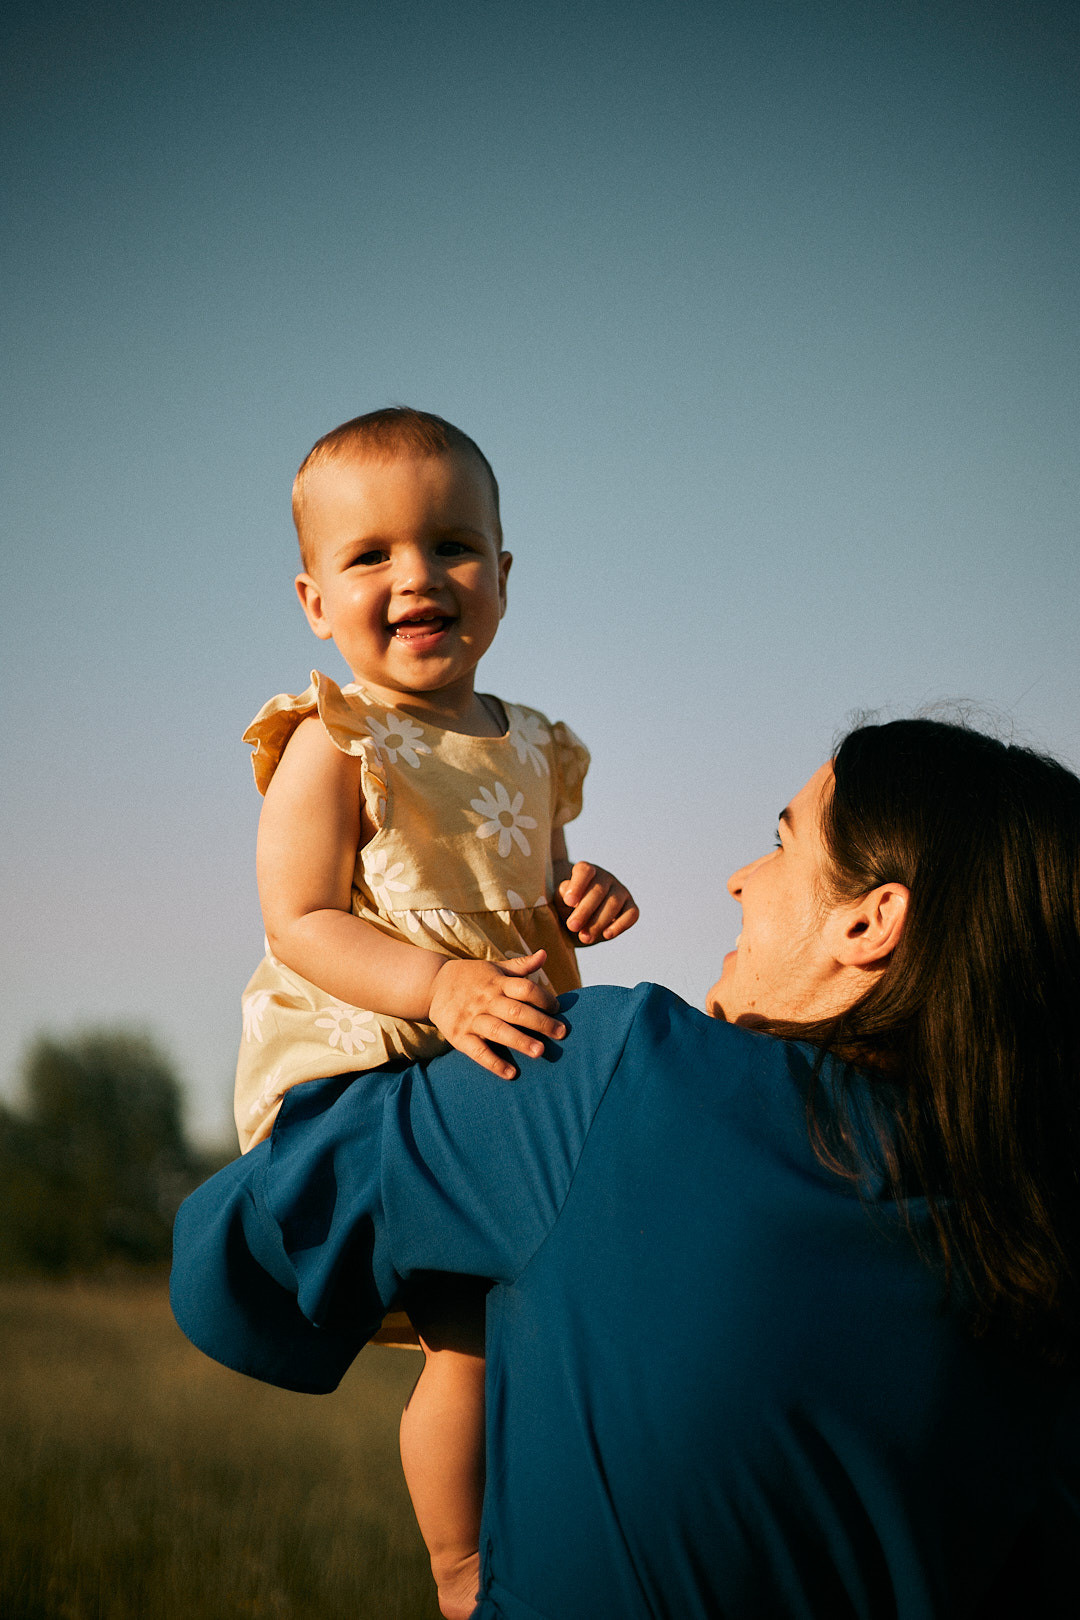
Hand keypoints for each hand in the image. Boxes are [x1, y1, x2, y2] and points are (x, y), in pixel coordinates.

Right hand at [427, 950, 565, 1079]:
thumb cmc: (472, 978)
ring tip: (540, 1052)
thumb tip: (544, 955)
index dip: (544, 997)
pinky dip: (493, 1063)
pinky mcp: (459, 1036)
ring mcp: (472, 1019)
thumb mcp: (494, 968)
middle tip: (561, 1033)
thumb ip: (520, 965)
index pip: (525, 988)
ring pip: (498, 1031)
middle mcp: (486, 1000)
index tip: (558, 1009)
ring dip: (520, 1041)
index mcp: (497, 983)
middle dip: (540, 1022)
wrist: (433, 985)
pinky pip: (477, 1051)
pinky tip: (510, 1073)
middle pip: (516, 1011)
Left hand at [557, 862, 638, 944]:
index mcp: (586, 871)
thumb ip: (562, 895)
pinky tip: (606, 935)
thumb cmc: (567, 908)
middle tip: (572, 926)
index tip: (568, 902)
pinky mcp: (631, 907)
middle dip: (584, 910)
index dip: (577, 885)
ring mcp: (620, 891)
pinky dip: (620, 925)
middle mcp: (605, 878)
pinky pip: (631, 914)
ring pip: (614, 903)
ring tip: (584, 937)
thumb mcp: (560, 901)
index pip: (584, 871)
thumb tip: (566, 889)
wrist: (580, 921)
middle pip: (598, 891)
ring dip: (598, 922)